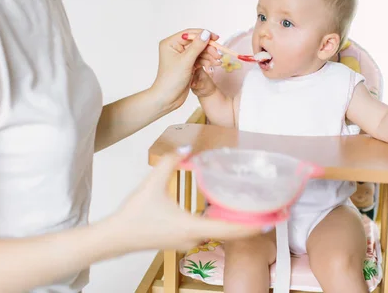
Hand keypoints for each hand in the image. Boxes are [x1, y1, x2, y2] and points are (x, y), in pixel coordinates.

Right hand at [108, 150, 260, 252]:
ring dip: (236, 226)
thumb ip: (171, 160)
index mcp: (192, 227)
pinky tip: (225, 214)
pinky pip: (209, 234)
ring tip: (253, 212)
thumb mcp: (153, 182)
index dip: (253, 225)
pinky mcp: (181, 241)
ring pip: (219, 235)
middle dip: (251, 225)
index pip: (230, 230)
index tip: (272, 219)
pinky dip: (222, 226)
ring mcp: (187, 243)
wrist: (115, 237)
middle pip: (230, 234)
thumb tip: (188, 145)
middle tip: (271, 213)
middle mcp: (194, 239)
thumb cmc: (134, 215)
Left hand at [151, 29, 221, 110]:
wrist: (167, 98)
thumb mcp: (186, 61)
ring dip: (209, 56)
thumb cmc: (171, 79)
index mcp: (170, 43)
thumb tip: (206, 33)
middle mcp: (175, 48)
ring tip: (218, 62)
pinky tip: (212, 66)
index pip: (189, 34)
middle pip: (196, 42)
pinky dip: (206, 62)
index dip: (203, 35)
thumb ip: (197, 46)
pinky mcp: (187, 65)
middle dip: (208, 48)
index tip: (216, 38)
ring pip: (199, 51)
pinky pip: (199, 59)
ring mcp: (182, 56)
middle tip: (218, 55)